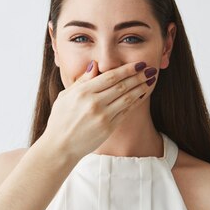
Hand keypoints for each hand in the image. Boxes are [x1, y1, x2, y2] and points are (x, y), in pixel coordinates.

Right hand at [41, 59, 155, 160]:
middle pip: (122, 86)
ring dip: (140, 88)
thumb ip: (82, 80)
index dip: (127, 69)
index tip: (139, 64)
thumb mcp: (65, 96)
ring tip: (149, 81)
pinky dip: (135, 102)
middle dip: (138, 76)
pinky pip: (125, 112)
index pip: (110, 77)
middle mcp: (94, 103)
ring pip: (127, 98)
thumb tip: (95, 65)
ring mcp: (103, 116)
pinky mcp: (108, 128)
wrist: (60, 146)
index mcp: (83, 92)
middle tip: (150, 70)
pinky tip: (141, 95)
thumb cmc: (60, 119)